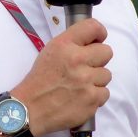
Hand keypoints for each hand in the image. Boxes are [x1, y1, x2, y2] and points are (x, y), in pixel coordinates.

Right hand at [11, 18, 112, 136]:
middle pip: (107, 52)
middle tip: (86, 67)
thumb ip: (72, 43)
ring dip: (96, 80)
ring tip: (80, 85)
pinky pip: (105, 93)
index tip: (97, 40)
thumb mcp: (51, 51)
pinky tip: (82, 97)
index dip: (99, 33)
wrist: (30, 109)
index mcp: (65, 45)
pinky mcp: (92, 100)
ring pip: (106, 74)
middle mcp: (77, 60)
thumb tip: (94, 41)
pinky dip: (95, 96)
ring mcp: (86, 81)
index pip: (93, 27)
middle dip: (98, 59)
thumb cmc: (40, 79)